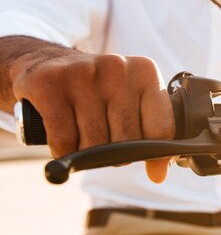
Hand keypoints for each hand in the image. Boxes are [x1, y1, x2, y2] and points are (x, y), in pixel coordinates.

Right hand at [11, 49, 174, 182]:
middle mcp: (116, 68)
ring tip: (82, 136)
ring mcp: (82, 74)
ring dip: (87, 153)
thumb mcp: (132, 101)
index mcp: (144, 72)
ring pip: (94, 144)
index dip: (152, 153)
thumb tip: (158, 173)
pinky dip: (64, 151)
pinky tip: (63, 141)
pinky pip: (64, 140)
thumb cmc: (98, 90)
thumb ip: (153, 134)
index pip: (161, 129)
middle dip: (115, 153)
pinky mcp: (49, 84)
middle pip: (127, 141)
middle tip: (104, 141)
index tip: (143, 158)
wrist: (46, 61)